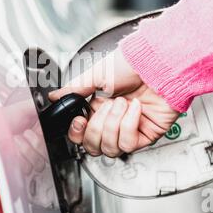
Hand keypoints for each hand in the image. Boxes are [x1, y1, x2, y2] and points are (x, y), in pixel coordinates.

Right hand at [49, 49, 179, 156]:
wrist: (158, 63)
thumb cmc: (131, 64)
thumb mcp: (97, 75)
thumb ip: (74, 89)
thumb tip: (54, 96)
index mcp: (98, 108)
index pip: (81, 135)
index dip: (77, 133)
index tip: (79, 120)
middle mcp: (113, 121)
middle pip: (94, 146)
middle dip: (97, 127)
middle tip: (106, 106)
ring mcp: (130, 129)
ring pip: (110, 148)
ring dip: (113, 124)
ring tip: (122, 104)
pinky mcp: (147, 135)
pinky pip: (129, 144)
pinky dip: (129, 124)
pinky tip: (135, 108)